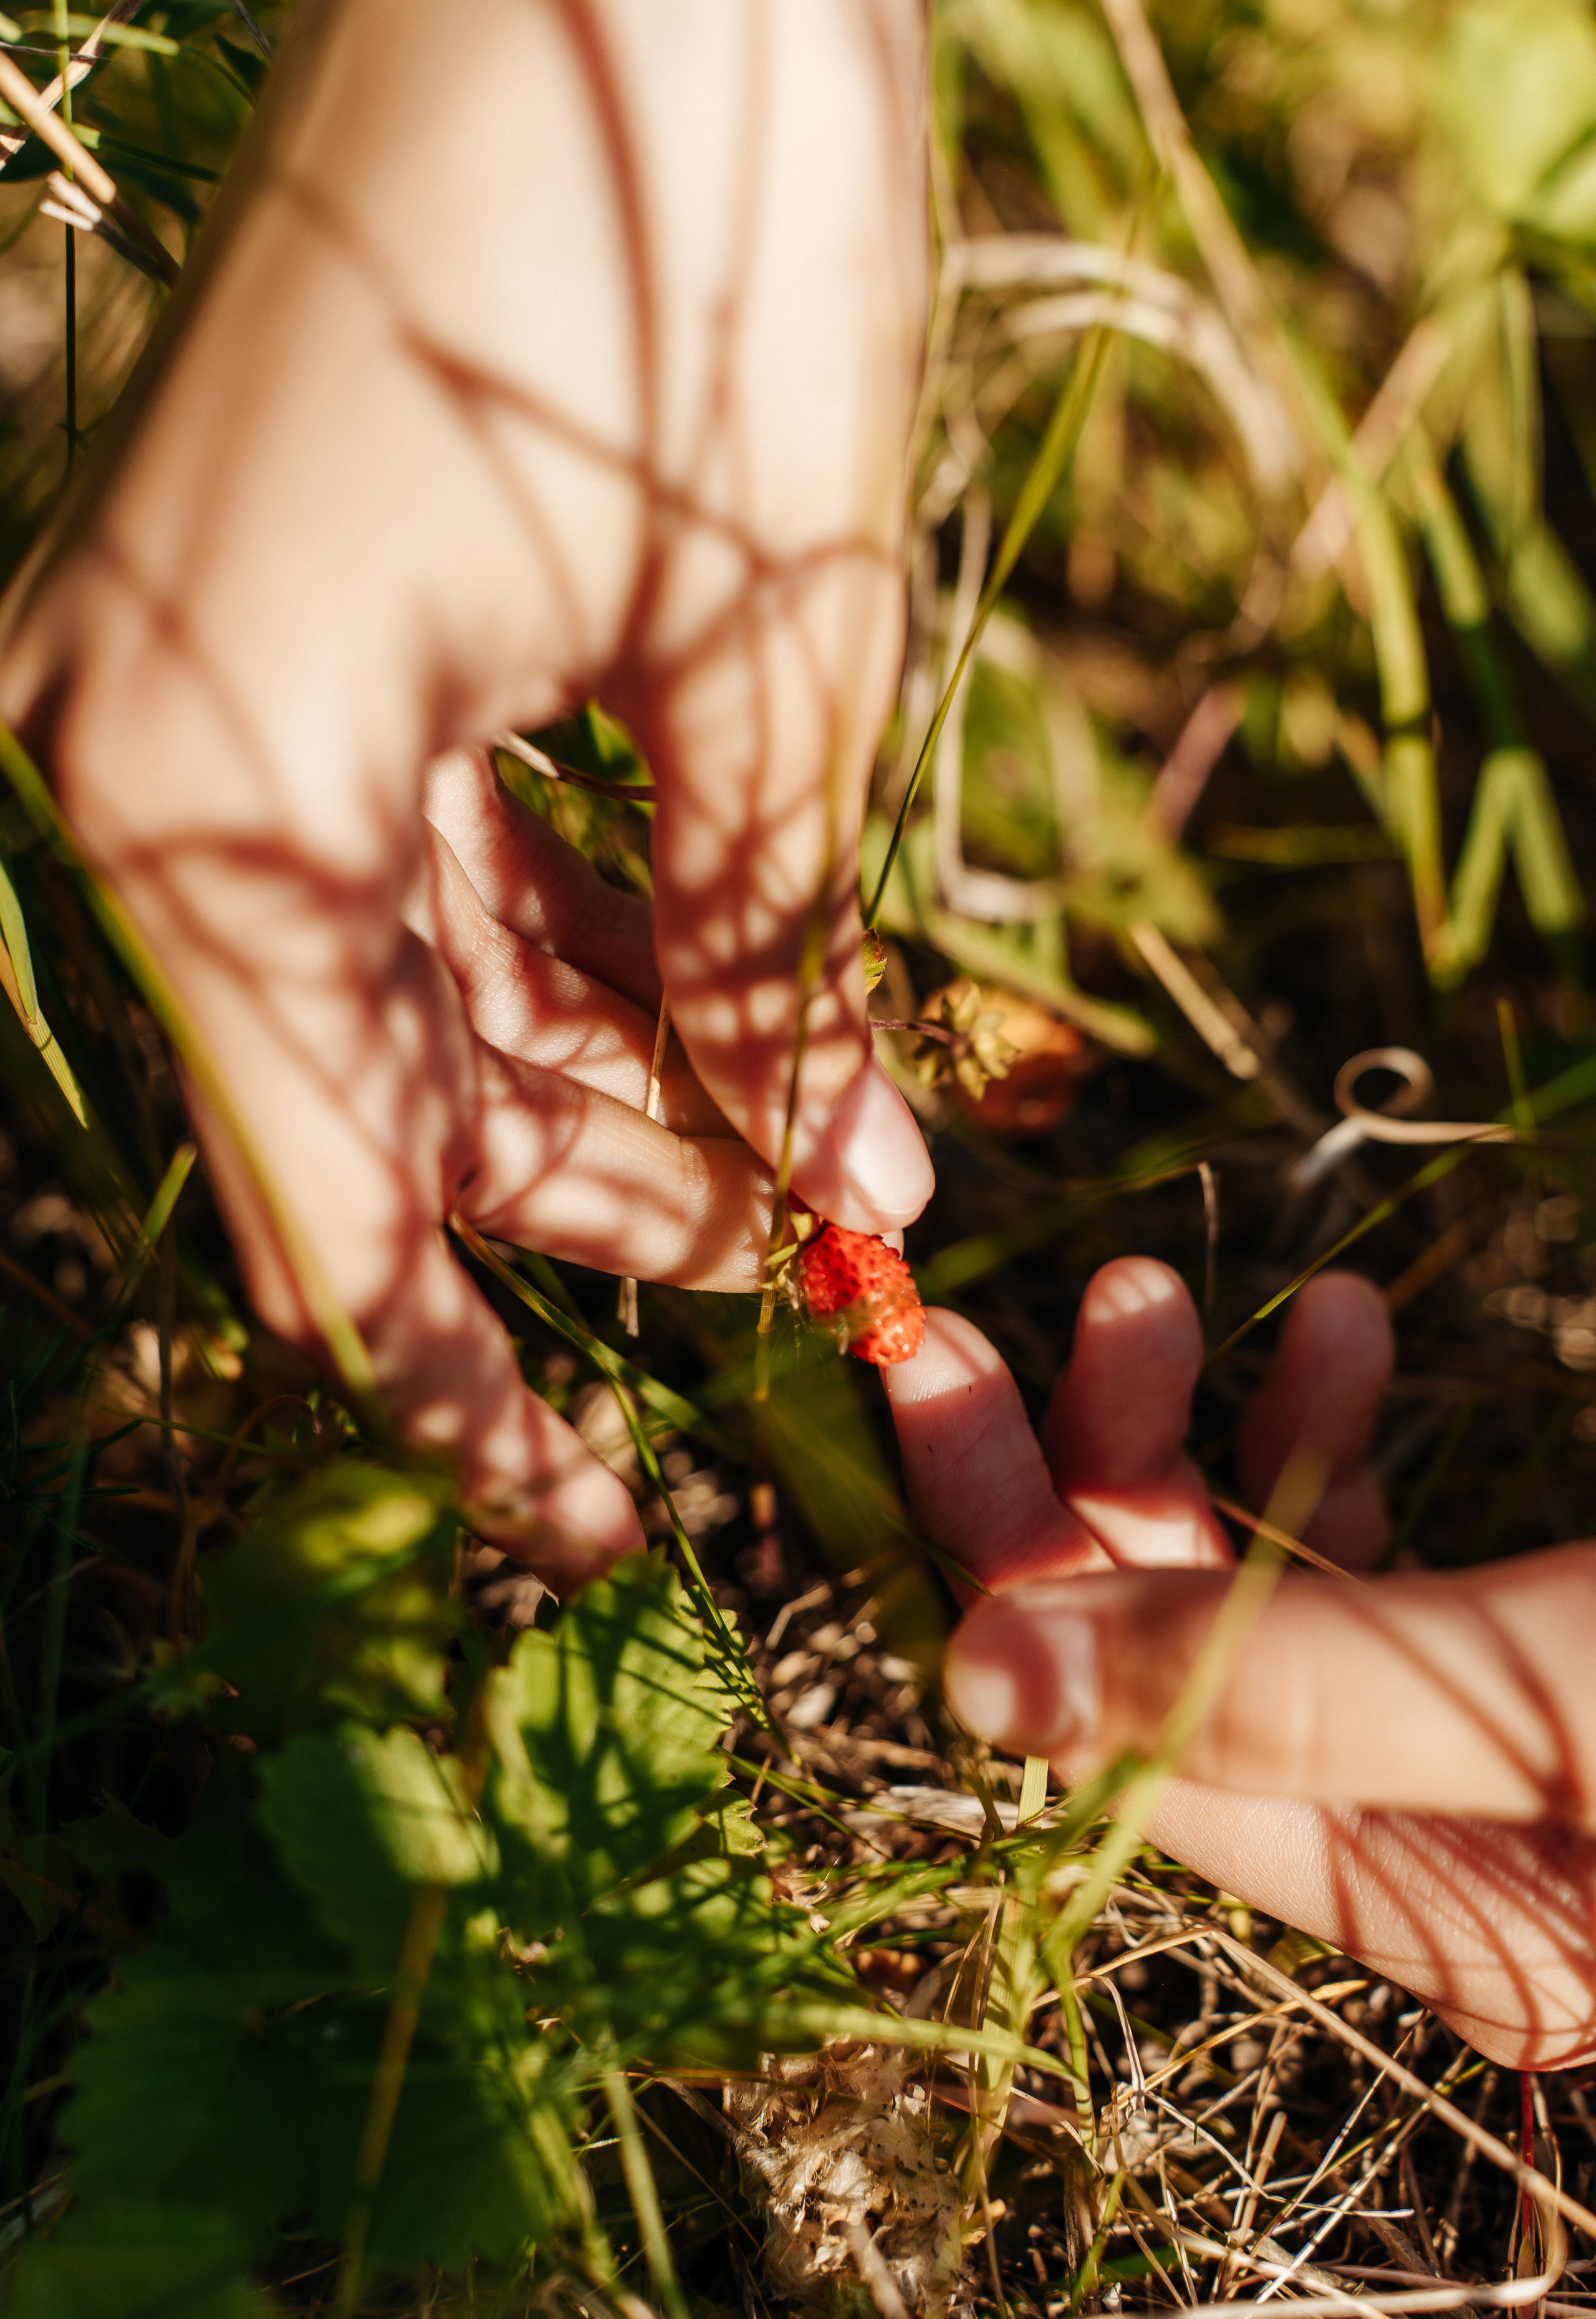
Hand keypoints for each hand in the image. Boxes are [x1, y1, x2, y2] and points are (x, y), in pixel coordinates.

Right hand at [0, 0, 933, 1585]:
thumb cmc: (687, 250)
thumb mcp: (772, 668)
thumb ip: (767, 954)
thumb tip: (825, 1185)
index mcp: (203, 798)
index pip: (334, 1217)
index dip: (468, 1406)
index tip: (595, 1544)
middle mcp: (151, 758)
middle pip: (393, 1109)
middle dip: (624, 1199)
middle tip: (849, 1244)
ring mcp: (206, 684)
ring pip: (422, 994)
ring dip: (627, 1075)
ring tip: (844, 1133)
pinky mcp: (291, 626)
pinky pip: (426, 862)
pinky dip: (581, 939)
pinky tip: (737, 986)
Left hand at [884, 1263, 1595, 2068]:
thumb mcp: (1534, 1696)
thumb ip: (1276, 1690)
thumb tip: (978, 1678)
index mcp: (1416, 1914)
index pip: (1126, 1742)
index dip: (1009, 1556)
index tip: (918, 1391)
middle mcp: (1418, 1846)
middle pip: (1169, 1650)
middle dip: (1073, 1469)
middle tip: (958, 1326)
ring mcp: (1460, 1749)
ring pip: (1255, 1574)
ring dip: (1199, 1426)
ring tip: (1142, 1291)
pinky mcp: (1511, 1650)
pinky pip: (1370, 1547)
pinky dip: (1334, 1434)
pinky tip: (1343, 1324)